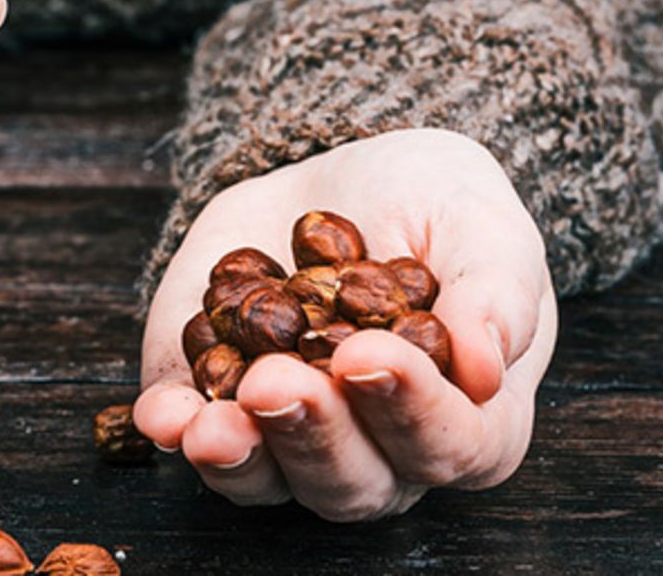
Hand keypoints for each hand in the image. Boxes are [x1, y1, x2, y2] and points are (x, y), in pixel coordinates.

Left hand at [133, 129, 557, 520]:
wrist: (340, 179)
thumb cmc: (433, 209)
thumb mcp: (481, 226)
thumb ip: (496, 293)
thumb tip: (484, 368)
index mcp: (466, 418)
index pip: (453, 445)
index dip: (413, 411)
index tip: (370, 355)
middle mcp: (379, 448)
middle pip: (355, 481)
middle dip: (315, 434)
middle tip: (281, 380)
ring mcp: (291, 437)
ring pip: (271, 480)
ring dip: (244, 452)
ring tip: (221, 411)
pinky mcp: (217, 406)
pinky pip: (196, 442)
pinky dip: (177, 433)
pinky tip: (166, 416)